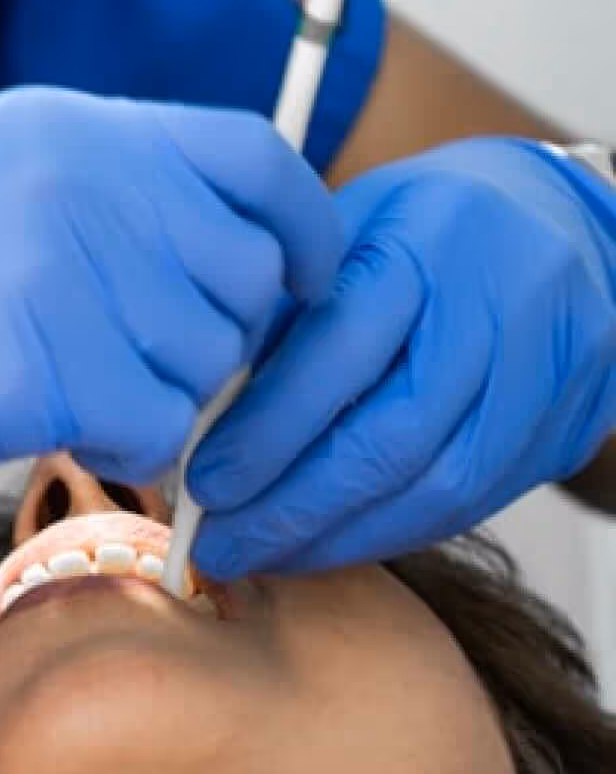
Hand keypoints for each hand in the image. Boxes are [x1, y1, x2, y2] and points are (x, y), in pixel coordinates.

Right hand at [0, 88, 342, 543]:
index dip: (302, 230)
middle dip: (217, 341)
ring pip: (207, 365)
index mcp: (69, 128)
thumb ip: (90, 189)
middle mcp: (84, 183)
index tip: (296, 286)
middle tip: (132, 369)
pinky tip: (36, 427)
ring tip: (57, 391)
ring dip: (157, 398)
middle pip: (248, 279)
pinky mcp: (35, 368)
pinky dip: (116, 447)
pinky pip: (153, 428)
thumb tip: (206, 246)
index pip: (258, 160)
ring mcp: (63, 271)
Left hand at [187, 139, 615, 574]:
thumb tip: (204, 421)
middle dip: (296, 506)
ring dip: (343, 537)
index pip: (341, 351)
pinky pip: (477, 502)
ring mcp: (549, 372)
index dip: (268, 430)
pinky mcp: (569, 426)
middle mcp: (500, 305)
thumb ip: (284, 315)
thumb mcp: (344, 231)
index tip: (203, 482)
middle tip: (220, 544)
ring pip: (443, 487)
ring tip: (267, 554)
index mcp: (427, 240)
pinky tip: (334, 541)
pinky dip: (395, 530)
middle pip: (395, 436)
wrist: (560, 219)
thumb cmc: (422, 224)